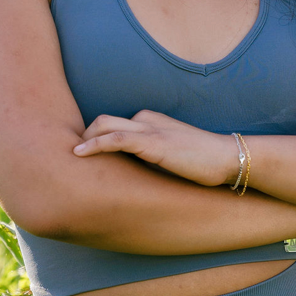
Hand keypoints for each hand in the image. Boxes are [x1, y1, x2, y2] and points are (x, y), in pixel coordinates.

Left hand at [73, 110, 236, 186]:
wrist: (227, 157)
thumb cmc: (203, 161)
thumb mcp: (172, 156)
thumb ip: (152, 157)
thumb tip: (131, 175)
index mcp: (151, 120)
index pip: (113, 124)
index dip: (94, 138)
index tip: (80, 156)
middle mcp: (146, 119)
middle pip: (102, 121)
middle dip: (82, 136)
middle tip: (69, 159)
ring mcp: (149, 129)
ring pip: (104, 125)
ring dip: (83, 140)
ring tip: (67, 158)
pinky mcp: (153, 143)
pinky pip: (115, 138)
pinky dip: (94, 144)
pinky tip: (79, 154)